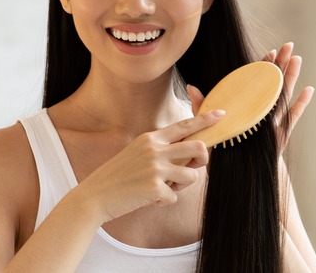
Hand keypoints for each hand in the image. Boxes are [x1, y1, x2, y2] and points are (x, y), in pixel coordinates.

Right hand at [77, 110, 223, 222]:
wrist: (95, 195)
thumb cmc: (119, 176)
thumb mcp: (138, 153)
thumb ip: (162, 149)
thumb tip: (190, 152)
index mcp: (151, 138)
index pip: (184, 126)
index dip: (205, 119)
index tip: (221, 114)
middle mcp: (155, 149)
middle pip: (198, 147)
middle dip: (202, 161)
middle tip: (192, 168)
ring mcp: (155, 168)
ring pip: (192, 175)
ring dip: (181, 186)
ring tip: (162, 188)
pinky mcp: (154, 187)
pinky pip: (175, 196)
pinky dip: (165, 201)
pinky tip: (148, 198)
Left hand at [186, 43, 313, 154]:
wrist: (239, 176)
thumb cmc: (225, 152)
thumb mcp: (210, 127)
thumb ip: (202, 108)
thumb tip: (191, 87)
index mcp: (247, 108)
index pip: (256, 82)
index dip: (262, 67)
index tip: (268, 51)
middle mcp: (262, 112)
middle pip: (273, 84)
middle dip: (280, 64)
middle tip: (288, 46)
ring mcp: (273, 122)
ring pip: (283, 95)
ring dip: (291, 77)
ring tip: (297, 59)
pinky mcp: (280, 134)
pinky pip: (292, 117)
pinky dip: (301, 104)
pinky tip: (309, 90)